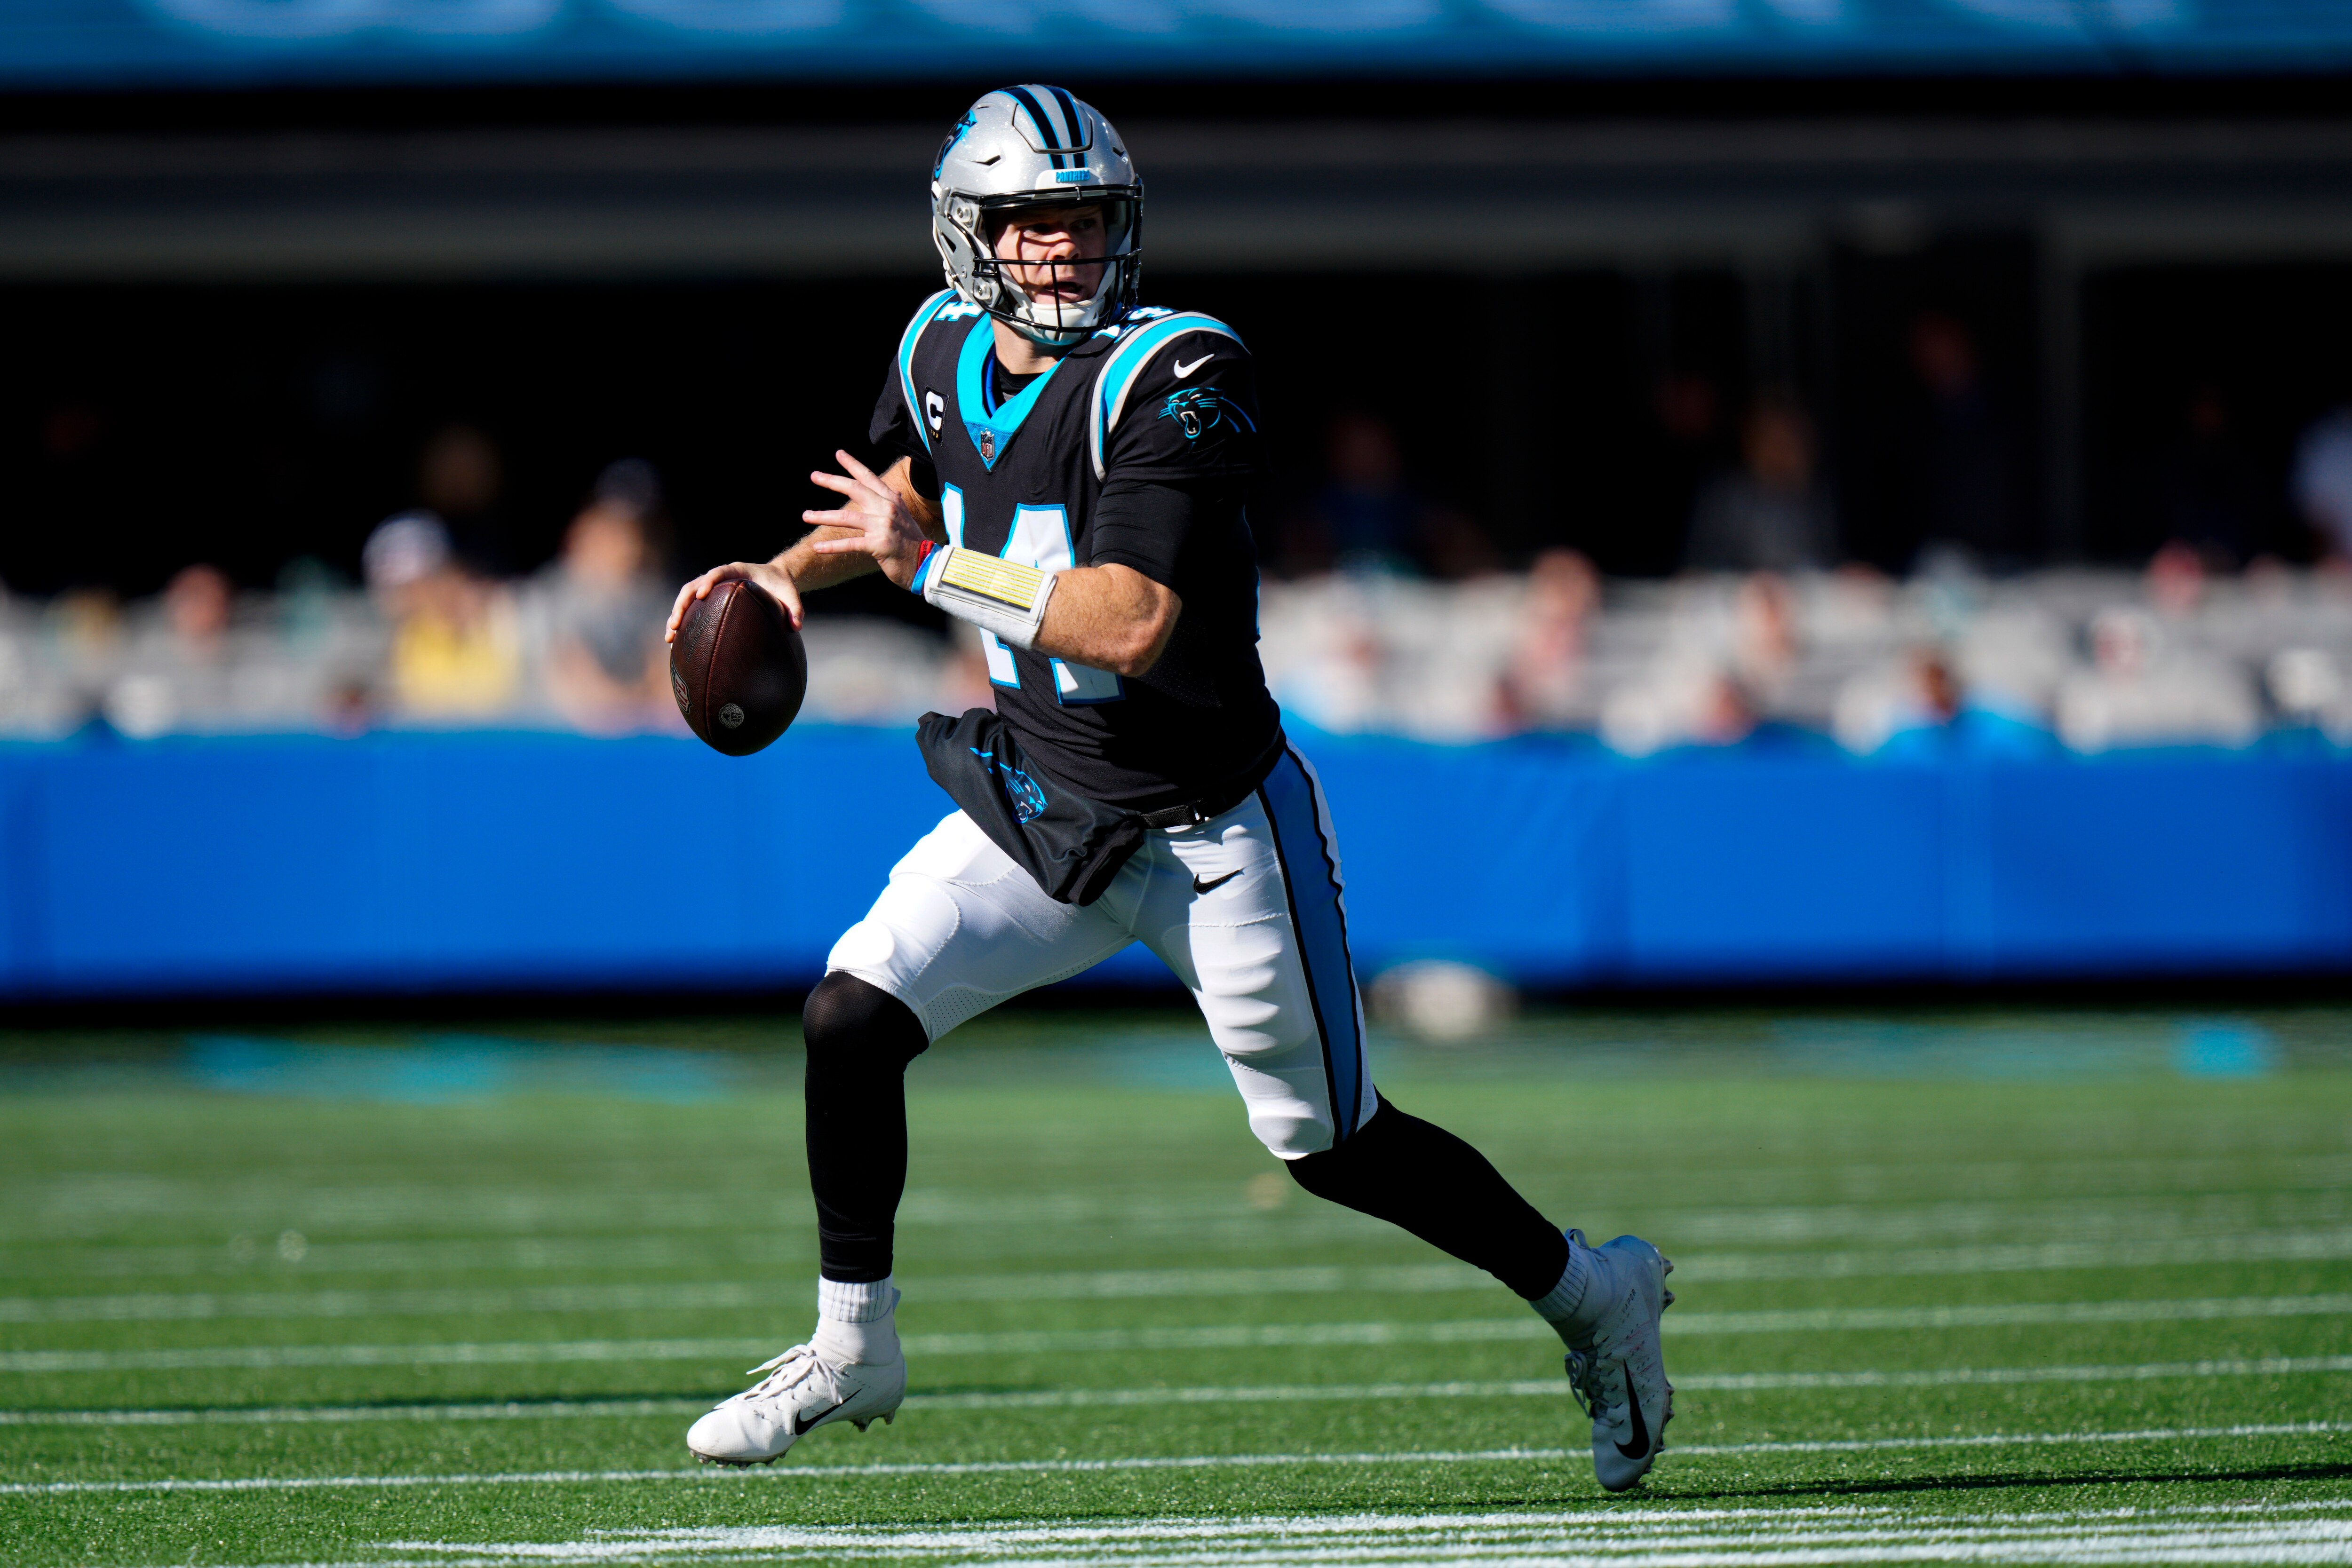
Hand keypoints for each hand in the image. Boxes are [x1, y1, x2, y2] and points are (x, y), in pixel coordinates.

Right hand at [666, 559, 803, 641]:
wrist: (775, 578)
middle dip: (682, 604)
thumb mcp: (791, 595)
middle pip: (693, 586)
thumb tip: (797, 626)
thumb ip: (795, 608)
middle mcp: (720, 577)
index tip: (702, 595)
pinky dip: (684, 622)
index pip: (718, 572)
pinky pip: (692, 608)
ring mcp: (712, 588)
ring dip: (676, 615)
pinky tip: (676, 641)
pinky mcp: (710, 599)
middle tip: (676, 623)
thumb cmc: (781, 586)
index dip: (709, 581)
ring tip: (670, 637)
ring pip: (687, 597)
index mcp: (736, 571)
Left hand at [804, 450, 933, 589]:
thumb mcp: (904, 518)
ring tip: (806, 516)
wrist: (926, 564)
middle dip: (832, 481)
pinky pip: (850, 544)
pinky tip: (816, 548)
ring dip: (822, 516)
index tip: (839, 453)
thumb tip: (892, 492)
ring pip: (846, 517)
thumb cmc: (912, 543)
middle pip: (854, 489)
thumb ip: (894, 505)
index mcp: (891, 500)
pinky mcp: (878, 545)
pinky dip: (831, 546)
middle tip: (814, 475)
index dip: (853, 464)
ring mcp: (883, 526)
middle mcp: (887, 509)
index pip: (869, 477)